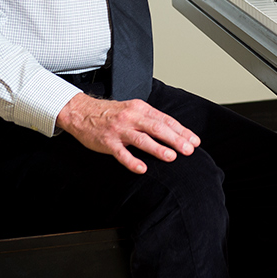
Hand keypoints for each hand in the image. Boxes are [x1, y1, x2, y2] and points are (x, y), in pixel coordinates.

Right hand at [56, 92, 200, 174]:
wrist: (82, 111)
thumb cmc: (111, 112)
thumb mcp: (133, 110)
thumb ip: (150, 119)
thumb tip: (173, 131)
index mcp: (141, 108)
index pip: (166, 120)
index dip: (182, 131)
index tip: (195, 141)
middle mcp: (132, 117)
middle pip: (158, 128)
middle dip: (176, 139)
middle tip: (189, 149)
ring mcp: (119, 130)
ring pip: (142, 139)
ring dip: (158, 148)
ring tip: (172, 157)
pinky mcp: (107, 142)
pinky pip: (121, 153)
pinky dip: (132, 161)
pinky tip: (142, 168)